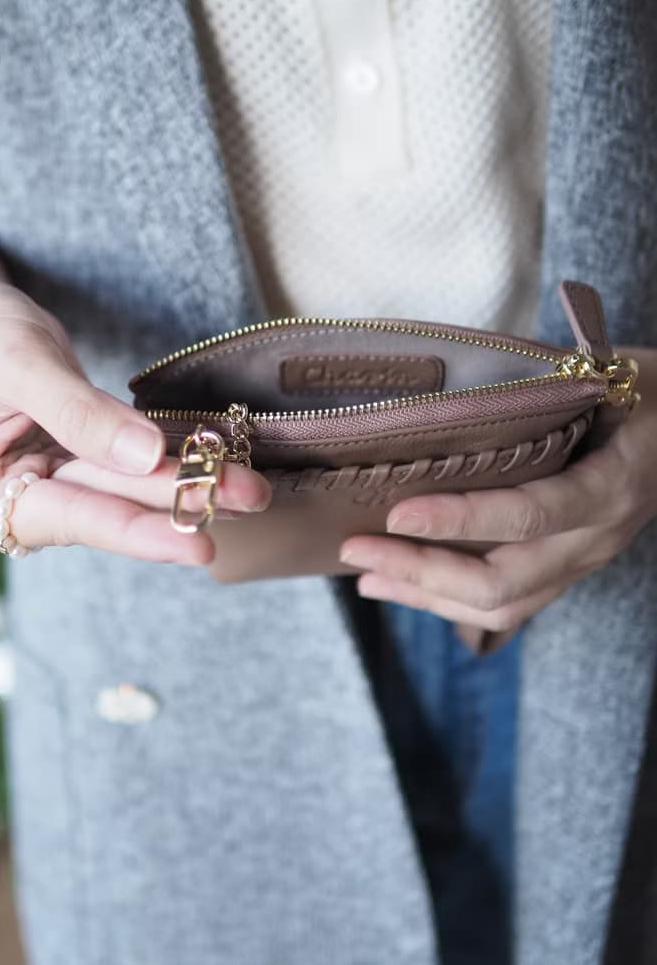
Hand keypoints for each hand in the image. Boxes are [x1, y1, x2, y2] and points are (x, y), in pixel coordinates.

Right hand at [0, 275, 270, 562]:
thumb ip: (80, 414)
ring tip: (252, 486)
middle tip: (251, 498)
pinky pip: (132, 466)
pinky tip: (223, 462)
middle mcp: (16, 507)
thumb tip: (146, 458)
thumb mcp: (19, 363)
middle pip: (111, 508)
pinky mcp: (78, 465)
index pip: (73, 518)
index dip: (138, 531)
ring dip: (192, 483)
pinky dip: (175, 459)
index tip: (198, 545)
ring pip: (130, 490)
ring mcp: (50, 487)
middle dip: (182, 502)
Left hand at [340, 348, 656, 632]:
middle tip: (354, 549)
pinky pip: (507, 604)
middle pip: (500, 584)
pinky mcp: (565, 570)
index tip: (396, 513)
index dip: (459, 521)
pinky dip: (447, 601)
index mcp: (607, 488)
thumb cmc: (653, 392)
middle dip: (419, 571)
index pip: (526, 517)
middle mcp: (593, 539)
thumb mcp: (614, 374)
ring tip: (366, 576)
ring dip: (425, 595)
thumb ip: (549, 382)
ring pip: (499, 607)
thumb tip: (462, 375)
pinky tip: (403, 585)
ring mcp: (581, 562)